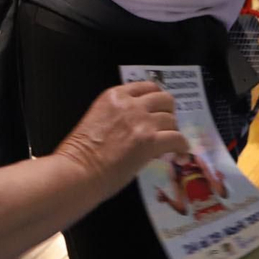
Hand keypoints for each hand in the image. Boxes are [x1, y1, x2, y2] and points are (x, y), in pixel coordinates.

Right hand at [54, 81, 187, 188]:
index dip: (156, 100)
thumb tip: (136, 127)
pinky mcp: (150, 141)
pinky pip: (177, 138)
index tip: (158, 110)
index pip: (147, 87)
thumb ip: (118, 115)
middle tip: (166, 127)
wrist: (78, 171)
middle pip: (164, 99)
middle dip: (168, 112)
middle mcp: (131, 103)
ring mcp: (142, 121)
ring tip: (169, 143)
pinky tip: (180, 153)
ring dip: (172, 131)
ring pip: (171, 119)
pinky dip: (181, 146)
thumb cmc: (79, 152)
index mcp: (114, 95)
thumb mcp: (97, 119)